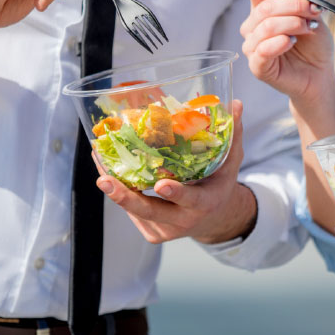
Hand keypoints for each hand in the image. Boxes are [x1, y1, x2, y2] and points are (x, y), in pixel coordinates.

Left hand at [95, 100, 257, 244]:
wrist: (214, 219)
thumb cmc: (219, 184)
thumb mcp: (230, 162)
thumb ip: (232, 135)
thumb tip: (236, 104)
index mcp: (204, 204)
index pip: (190, 200)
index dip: (175, 194)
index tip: (161, 185)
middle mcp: (182, 221)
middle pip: (150, 211)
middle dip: (125, 198)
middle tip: (105, 180)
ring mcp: (163, 229)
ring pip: (133, 210)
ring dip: (114, 186)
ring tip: (98, 161)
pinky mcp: (149, 231)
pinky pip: (130, 211)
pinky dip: (118, 190)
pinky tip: (105, 168)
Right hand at [240, 0, 334, 107]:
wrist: (320, 74)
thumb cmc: (314, 45)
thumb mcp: (310, 12)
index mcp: (262, 9)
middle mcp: (253, 26)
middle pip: (265, 7)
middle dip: (295, 6)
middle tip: (314, 12)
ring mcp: (252, 47)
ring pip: (266, 26)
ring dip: (293, 24)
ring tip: (308, 30)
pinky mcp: (257, 66)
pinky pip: (263, 50)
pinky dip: (281, 42)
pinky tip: (293, 43)